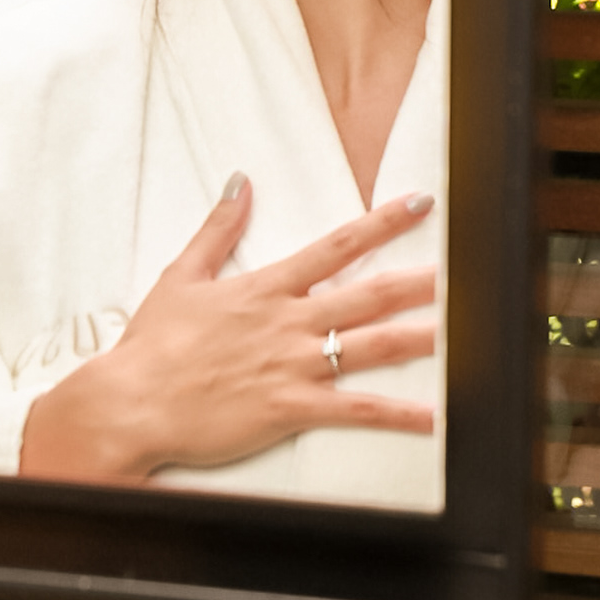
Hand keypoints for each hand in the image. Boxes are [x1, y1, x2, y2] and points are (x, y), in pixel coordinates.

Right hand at [18, 176, 436, 484]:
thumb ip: (217, 229)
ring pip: (372, 346)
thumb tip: (239, 182)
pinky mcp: (290, 408)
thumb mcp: (181, 275)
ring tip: (465, 332)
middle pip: (369, 294)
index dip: (383, 223)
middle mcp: (288, 322)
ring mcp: (293, 365)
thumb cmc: (153, 346)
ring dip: (421, 337)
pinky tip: (430, 417)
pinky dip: (396, 414)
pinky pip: (355, 411)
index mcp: (266, 287)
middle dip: (422, 281)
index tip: (420, 204)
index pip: (337, 245)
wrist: (133, 401)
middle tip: (466, 270)